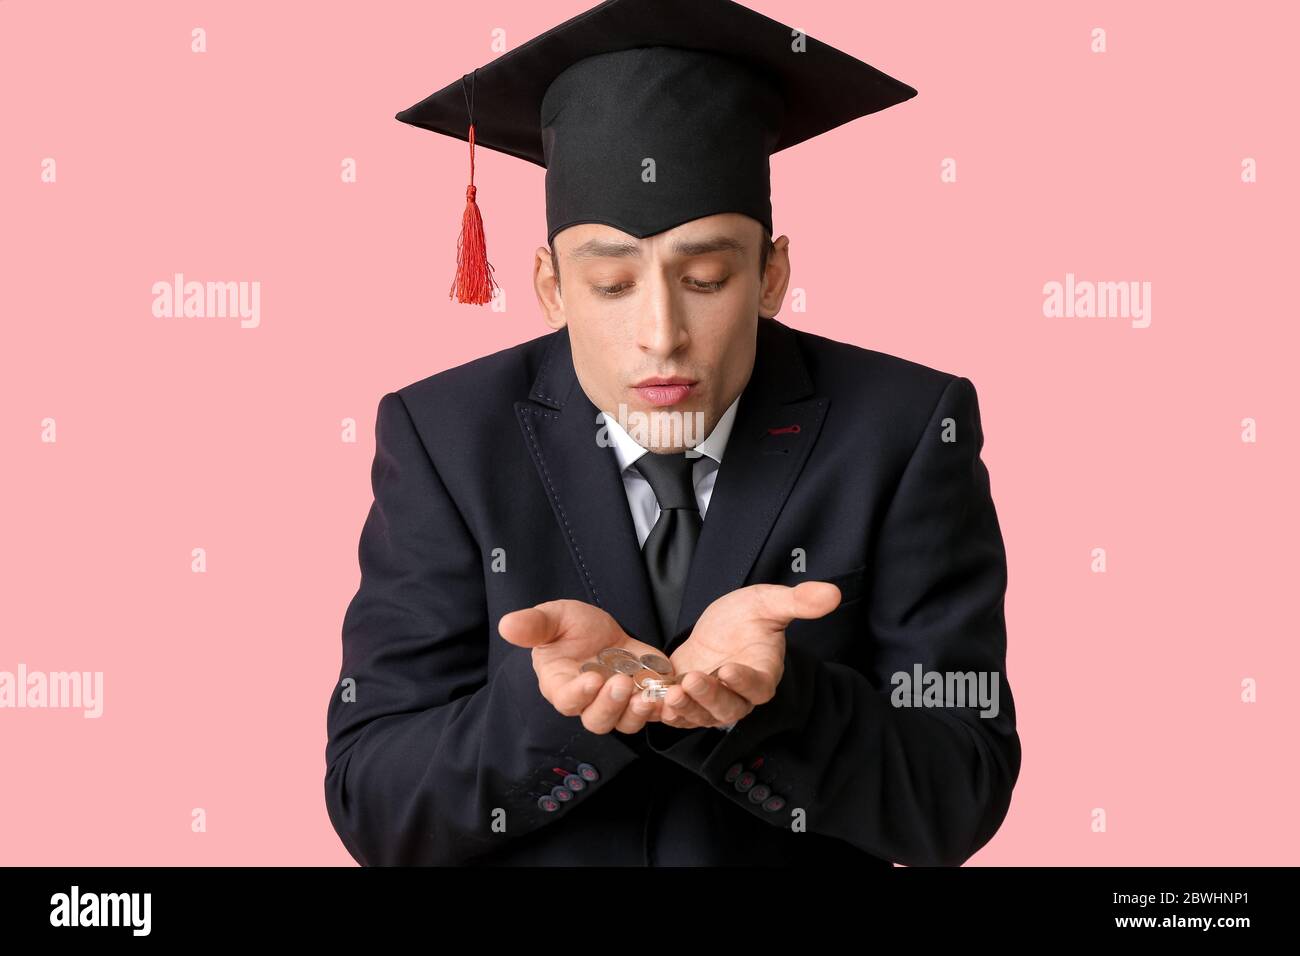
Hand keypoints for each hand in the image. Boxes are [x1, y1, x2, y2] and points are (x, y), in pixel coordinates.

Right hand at [498, 599, 670, 734]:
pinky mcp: (640, 700)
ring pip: (624, 723)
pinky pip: (650, 714)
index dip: (578, 695)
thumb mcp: (555, 617)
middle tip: (621, 683)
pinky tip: (667, 694)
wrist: (604, 632)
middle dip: (610, 705)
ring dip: (637, 713)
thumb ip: (534, 624)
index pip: (566, 700)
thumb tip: (506, 625)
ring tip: (648, 695)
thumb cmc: (573, 627)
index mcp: (561, 684)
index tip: (591, 679)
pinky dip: (660, 708)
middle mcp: (588, 701)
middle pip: (596, 720)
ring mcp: (616, 704)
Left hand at [658, 581, 842, 729]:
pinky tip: (653, 703)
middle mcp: (739, 696)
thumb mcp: (766, 602)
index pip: (758, 687)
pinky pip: (679, 717)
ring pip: (701, 716)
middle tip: (693, 680)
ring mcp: (713, 703)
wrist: (716, 630)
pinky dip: (665, 714)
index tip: (730, 669)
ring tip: (671, 693)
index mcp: (763, 674)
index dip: (745, 682)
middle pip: (728, 708)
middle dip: (710, 697)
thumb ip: (797, 601)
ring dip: (686, 708)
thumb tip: (832, 593)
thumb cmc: (745, 617)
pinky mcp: (689, 704)